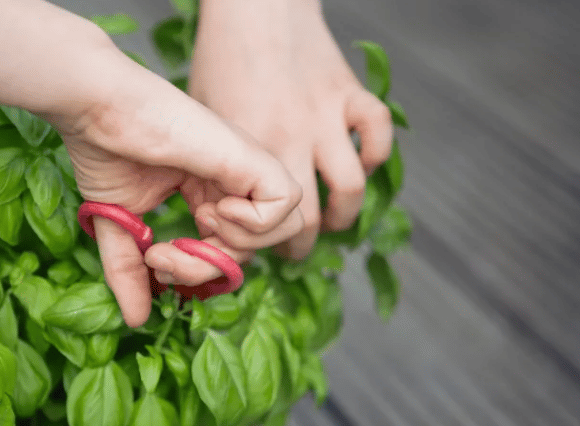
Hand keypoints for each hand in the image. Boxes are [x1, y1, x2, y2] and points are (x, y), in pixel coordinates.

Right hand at [47, 51, 303, 327]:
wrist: (97, 110)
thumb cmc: (106, 151)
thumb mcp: (121, 228)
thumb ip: (132, 272)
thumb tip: (137, 320)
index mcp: (211, 193)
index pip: (229, 252)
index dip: (198, 271)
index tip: (154, 261)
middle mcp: (235, 183)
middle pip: (257, 249)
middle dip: (209, 269)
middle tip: (164, 256)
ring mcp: (246, 169)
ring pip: (285, 230)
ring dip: (235, 247)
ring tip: (194, 228)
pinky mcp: (250, 158)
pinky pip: (287, 205)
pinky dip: (254, 223)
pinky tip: (214, 208)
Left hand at [188, 0, 393, 258]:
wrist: (254, 6)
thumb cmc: (219, 59)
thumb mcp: (203, 118)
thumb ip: (215, 165)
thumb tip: (218, 208)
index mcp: (249, 151)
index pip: (263, 223)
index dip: (258, 243)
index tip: (253, 242)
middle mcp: (292, 140)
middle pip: (309, 220)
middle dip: (300, 245)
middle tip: (292, 248)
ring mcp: (325, 118)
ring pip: (350, 191)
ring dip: (341, 216)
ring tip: (329, 221)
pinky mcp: (349, 94)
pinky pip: (376, 137)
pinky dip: (372, 157)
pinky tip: (357, 164)